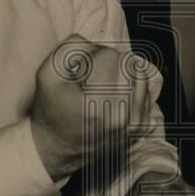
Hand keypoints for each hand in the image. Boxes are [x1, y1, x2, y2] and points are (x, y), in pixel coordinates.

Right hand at [30, 34, 160, 180]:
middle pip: (129, 64)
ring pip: (141, 76)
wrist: (55, 150)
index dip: (93, 56)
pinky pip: (146, 93)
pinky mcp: (141, 129)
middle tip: (92, 81)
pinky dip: (132, 90)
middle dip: (110, 65)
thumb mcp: (48, 73)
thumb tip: (98, 46)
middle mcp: (121, 117)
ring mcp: (134, 125)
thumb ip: (72, 48)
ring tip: (103, 90)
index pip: (111, 55)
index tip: (81, 72)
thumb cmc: (50, 109)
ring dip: (123, 76)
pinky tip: (114, 100)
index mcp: (97, 105)